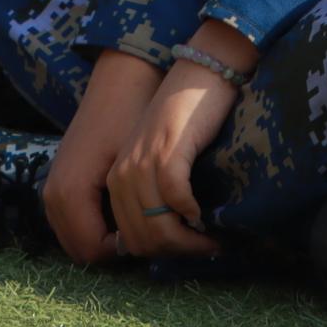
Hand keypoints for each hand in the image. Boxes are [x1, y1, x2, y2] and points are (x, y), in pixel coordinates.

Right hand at [44, 51, 162, 266]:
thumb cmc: (131, 116)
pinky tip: (132, 217)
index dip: (134, 251)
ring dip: (112, 243)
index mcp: (70, 194)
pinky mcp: (59, 183)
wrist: (119, 82)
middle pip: (84, 252)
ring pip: (80, 240)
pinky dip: (101, 229)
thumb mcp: (134, 164)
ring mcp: (52, 191)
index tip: (166, 244)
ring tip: (152, 231)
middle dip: (123, 252)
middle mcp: (53, 197)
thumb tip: (151, 246)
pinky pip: (77, 224)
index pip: (96, 252)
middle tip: (163, 244)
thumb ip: (135, 208)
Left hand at [106, 29, 251, 259]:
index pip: (127, 239)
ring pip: (158, 228)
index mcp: (115, 181)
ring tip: (211, 240)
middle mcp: (121, 175)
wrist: (199, 73)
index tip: (187, 250)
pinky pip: (177, 201)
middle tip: (205, 248)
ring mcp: (143, 164)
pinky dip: (193, 214)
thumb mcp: (158, 160)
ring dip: (188, 241)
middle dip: (175, 252)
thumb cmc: (187, 119)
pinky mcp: (168, 152)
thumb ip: (152, 194)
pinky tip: (206, 213)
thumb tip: (168, 238)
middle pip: (141, 240)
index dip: (159, 253)